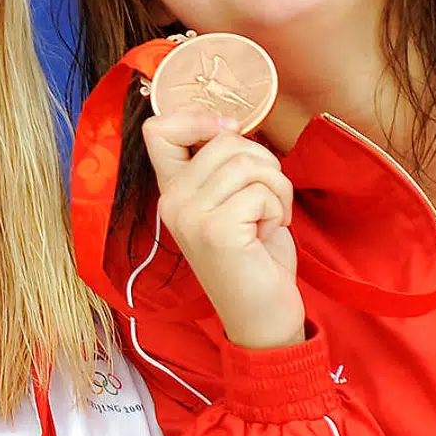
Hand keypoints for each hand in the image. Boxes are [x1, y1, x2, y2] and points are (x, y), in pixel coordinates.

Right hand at [142, 110, 304, 349]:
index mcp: (171, 191)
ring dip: (275, 188)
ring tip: (269, 217)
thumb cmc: (254, 256)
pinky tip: (267, 235)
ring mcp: (189, 216)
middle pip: (224, 140)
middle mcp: (171, 201)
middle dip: (263, 163)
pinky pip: (261, 191)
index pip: (158, 129)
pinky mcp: (215, 230)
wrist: (262, 316)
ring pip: (248, 162)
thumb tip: (229, 126)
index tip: (228, 137)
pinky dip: (278, 210)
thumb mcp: (229, 202)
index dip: (199, 119)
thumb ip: (220, 167)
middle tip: (265, 200)